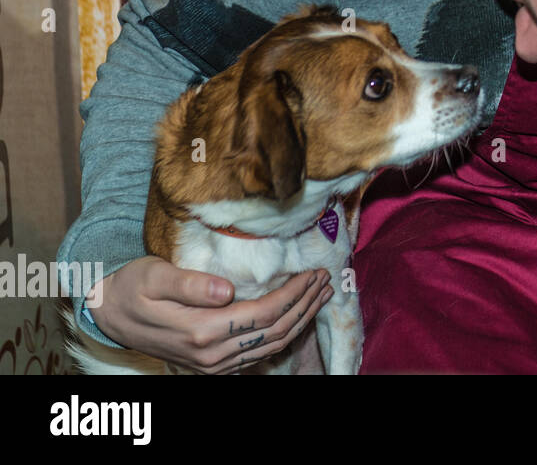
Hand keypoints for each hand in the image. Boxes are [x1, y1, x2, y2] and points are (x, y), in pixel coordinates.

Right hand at [87, 256, 332, 373]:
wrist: (108, 315)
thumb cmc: (132, 288)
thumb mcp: (154, 276)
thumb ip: (190, 284)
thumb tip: (227, 289)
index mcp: (201, 330)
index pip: (265, 313)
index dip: (294, 293)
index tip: (314, 271)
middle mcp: (212, 354)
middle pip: (275, 331)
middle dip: (306, 304)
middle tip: (327, 279)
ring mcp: (213, 364)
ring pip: (272, 345)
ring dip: (301, 320)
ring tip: (320, 295)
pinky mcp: (213, 365)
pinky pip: (259, 355)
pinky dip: (284, 335)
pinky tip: (296, 317)